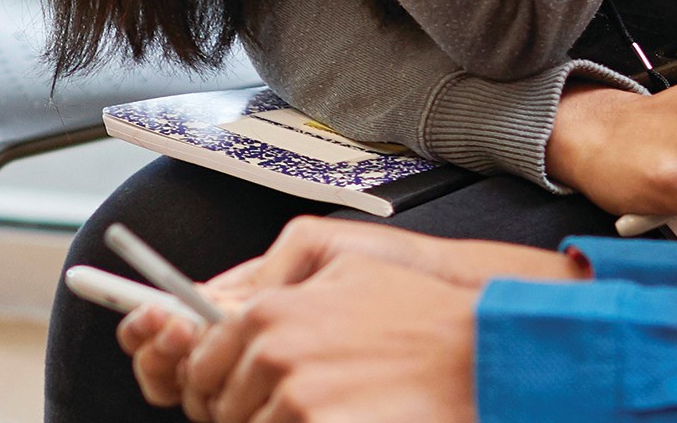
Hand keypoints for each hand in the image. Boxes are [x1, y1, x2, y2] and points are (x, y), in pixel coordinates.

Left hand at [161, 254, 490, 422]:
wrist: (474, 353)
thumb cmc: (418, 314)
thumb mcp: (342, 269)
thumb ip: (277, 289)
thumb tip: (229, 310)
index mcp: (269, 311)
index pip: (201, 360)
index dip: (212, 382)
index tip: (226, 391)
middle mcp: (273, 353)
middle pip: (220, 405)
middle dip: (243, 411)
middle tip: (282, 407)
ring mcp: (295, 398)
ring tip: (318, 412)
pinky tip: (333, 418)